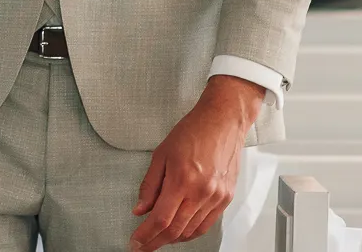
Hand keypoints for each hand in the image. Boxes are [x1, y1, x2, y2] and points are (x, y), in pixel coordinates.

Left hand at [130, 75, 261, 251]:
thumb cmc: (192, 132)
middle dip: (156, 242)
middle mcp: (201, 192)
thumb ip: (149, 185)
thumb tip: (140, 209)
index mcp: (182, 180)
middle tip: (143, 246)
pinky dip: (191, 232)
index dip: (145, 236)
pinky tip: (180, 231)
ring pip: (191, 231)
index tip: (135, 243)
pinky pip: (206, 224)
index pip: (160, 219)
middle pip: (175, 230)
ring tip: (158, 239)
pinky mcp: (226, 198)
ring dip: (173, 239)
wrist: (223, 121)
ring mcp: (216, 197)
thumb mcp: (161, 154)